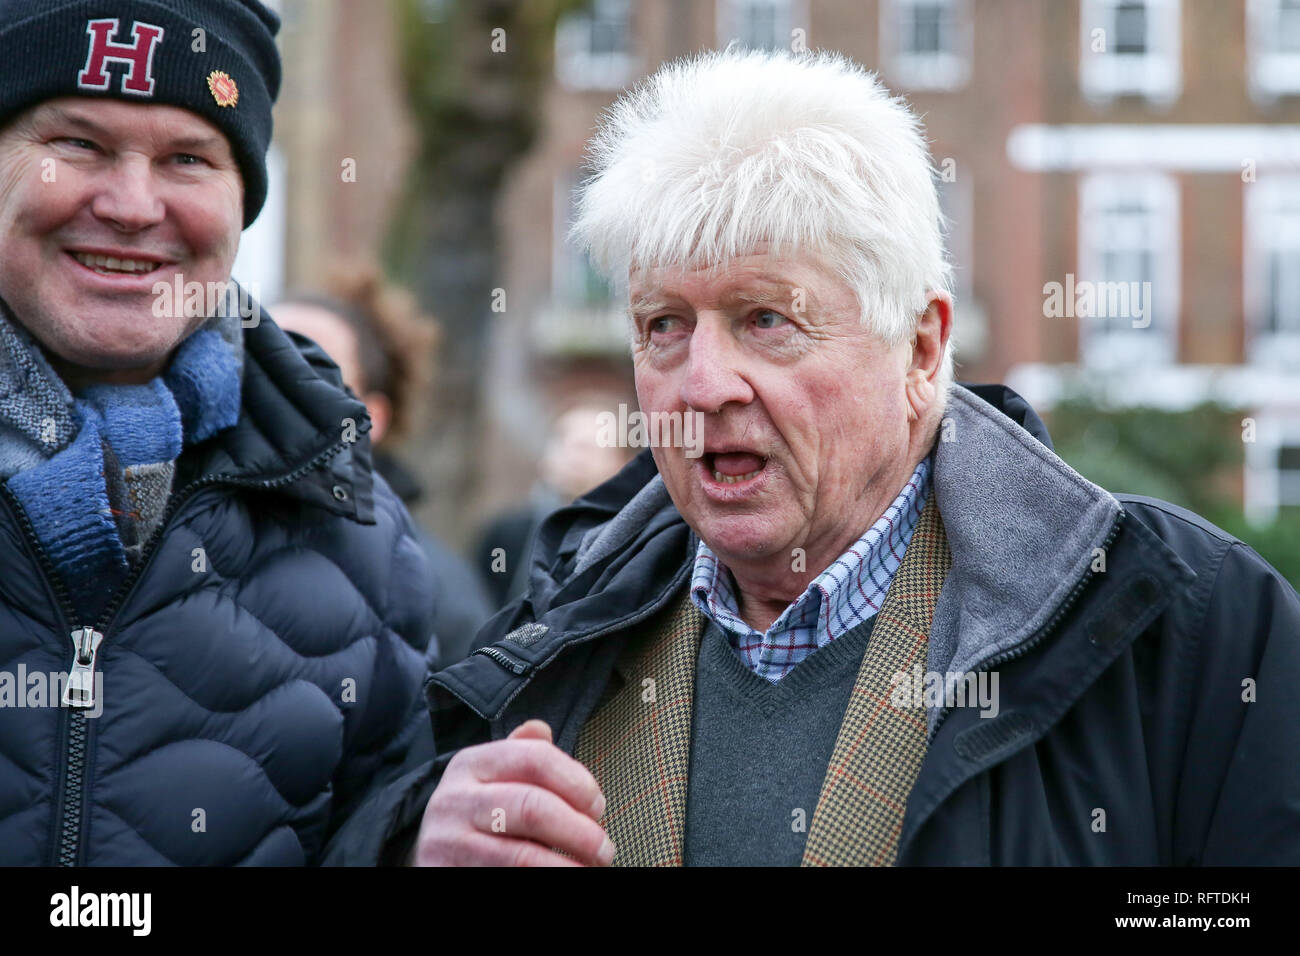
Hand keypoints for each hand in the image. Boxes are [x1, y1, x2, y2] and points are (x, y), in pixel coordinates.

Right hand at [410, 719, 613, 865]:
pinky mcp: (446, 875)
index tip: (598, 806)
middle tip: (603, 849)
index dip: (577, 782)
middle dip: (579, 831)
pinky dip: (542, 881)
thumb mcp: (490, 776)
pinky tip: (560, 878)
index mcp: (471, 763)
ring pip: (522, 856)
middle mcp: (454, 800)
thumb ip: (522, 754)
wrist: (425, 855)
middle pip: (533, 808)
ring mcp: (448, 843)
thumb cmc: (476, 814)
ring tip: (588, 869)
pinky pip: (506, 878)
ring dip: (566, 867)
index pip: (534, 758)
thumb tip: (543, 729)